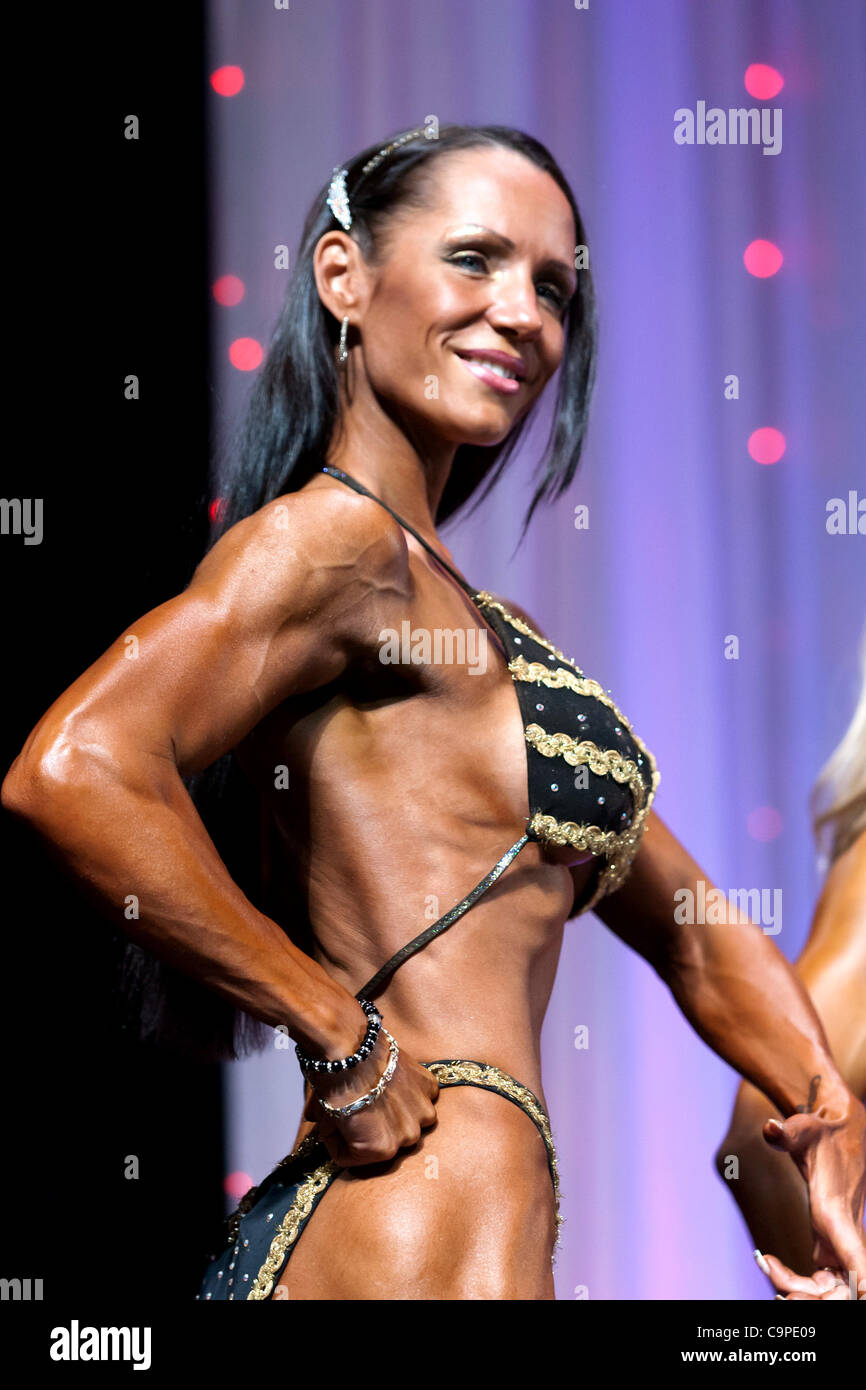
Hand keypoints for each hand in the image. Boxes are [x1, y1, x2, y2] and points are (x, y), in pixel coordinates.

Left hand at [303, 1029, 439, 1167]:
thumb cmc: (334, 1082)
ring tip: (377, 1093)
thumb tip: (326, 1126)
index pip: (352, 1156)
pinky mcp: (429, 1087)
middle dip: (368, 1128)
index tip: (332, 1124)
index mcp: (380, 1150)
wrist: (350, 1045)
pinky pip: (422, 1098)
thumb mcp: (324, 1115)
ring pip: (408, 1121)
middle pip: (383, 1140)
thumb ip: (329, 1130)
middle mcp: (407, 1137)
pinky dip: (410, 1092)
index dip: (338, 1140)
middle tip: (354, 1106)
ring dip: (396, 1113)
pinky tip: (393, 1080)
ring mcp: (422, 1112)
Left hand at [755, 1093, 865, 1299]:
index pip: (859, 1264)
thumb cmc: (822, 1132)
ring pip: (827, 1290)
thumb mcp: (804, 1130)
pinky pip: (817, 1280)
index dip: (860, 1289)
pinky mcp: (830, 1243)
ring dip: (796, 1289)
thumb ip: (787, 1133)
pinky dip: (793, 1281)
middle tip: (773, 1284)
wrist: (841, 1131)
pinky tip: (765, 1260)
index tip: (854, 1302)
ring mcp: (839, 1243)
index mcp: (838, 1216)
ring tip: (763, 1263)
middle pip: (840, 1291)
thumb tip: (770, 1127)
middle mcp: (844, 1237)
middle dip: (808, 1297)